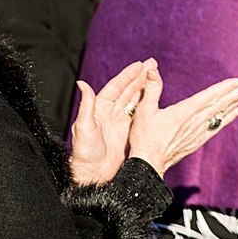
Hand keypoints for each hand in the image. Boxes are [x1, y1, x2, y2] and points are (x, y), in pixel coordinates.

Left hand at [69, 59, 155, 184]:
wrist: (93, 174)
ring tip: (156, 75)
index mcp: (99, 108)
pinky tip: (155, 96)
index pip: (115, 87)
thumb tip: (82, 83)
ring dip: (145, 86)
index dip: (127, 75)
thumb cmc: (84, 153)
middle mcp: (109, 112)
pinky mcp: (128, 131)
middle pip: (127, 90)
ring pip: (135, 99)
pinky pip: (139, 113)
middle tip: (152, 64)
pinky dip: (147, 103)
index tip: (139, 65)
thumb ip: (86, 105)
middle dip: (139, 76)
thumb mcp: (83, 127)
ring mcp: (120, 121)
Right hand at [126, 67, 237, 176]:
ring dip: (235, 102)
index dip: (224, 88)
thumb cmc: (143, 137)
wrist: (147, 165)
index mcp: (183, 112)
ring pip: (221, 114)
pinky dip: (228, 118)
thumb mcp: (143, 111)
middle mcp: (194, 122)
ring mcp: (198, 132)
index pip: (208, 96)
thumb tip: (152, 69)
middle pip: (220, 104)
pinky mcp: (197, 141)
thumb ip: (151, 89)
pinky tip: (237, 111)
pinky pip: (216, 127)